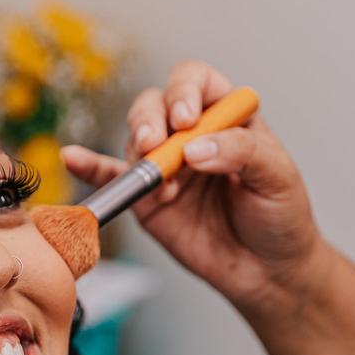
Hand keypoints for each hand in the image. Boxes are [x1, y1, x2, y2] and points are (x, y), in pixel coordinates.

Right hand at [62, 60, 326, 317]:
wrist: (267, 272)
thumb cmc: (280, 217)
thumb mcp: (277, 177)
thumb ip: (241, 152)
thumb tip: (195, 147)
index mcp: (227, 118)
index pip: (197, 82)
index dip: (185, 91)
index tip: (186, 118)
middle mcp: (191, 134)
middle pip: (155, 104)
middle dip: (149, 119)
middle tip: (154, 145)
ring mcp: (165, 166)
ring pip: (134, 138)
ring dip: (139, 154)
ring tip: (161, 185)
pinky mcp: (145, 199)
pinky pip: (112, 177)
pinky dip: (90, 167)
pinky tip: (73, 157)